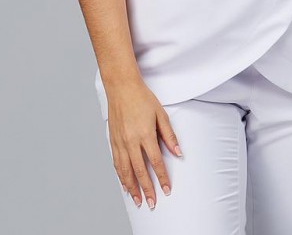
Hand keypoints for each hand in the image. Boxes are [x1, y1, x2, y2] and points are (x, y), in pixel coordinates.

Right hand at [105, 77, 182, 209]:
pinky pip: (116, 163)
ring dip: (132, 187)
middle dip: (146, 189)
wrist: (121, 87)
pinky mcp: (113, 140)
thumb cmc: (142, 98)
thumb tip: (178, 152)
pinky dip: (121, 176)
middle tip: (152, 203)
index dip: (162, 177)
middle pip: (139, 171)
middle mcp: (131, 141)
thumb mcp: (160, 114)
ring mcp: (120, 142)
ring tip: (137, 200)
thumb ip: (169, 135)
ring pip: (125, 170)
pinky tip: (125, 184)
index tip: (166, 190)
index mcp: (145, 134)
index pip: (156, 162)